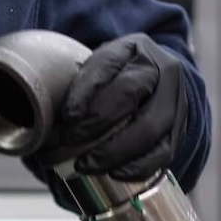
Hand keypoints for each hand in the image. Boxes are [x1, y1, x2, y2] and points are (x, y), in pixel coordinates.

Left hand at [21, 33, 187, 185]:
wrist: (155, 84)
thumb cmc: (114, 79)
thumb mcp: (97, 68)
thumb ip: (77, 86)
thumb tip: (40, 121)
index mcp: (132, 47)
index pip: (105, 65)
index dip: (84, 92)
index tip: (65, 117)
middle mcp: (159, 69)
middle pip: (127, 95)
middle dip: (93, 124)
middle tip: (65, 143)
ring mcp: (174, 100)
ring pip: (148, 127)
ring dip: (113, 151)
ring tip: (84, 165)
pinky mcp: (179, 130)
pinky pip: (163, 152)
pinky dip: (137, 166)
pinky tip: (115, 173)